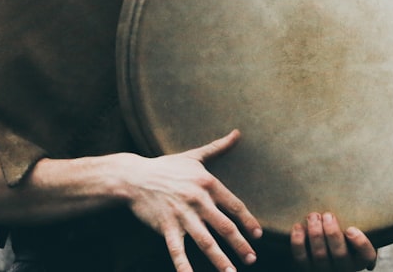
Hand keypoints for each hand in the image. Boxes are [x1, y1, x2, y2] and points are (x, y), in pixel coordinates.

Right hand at [122, 129, 262, 271]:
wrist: (134, 177)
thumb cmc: (166, 167)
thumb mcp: (193, 156)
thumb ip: (217, 147)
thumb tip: (238, 133)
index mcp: (207, 183)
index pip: (234, 205)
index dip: (248, 221)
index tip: (258, 235)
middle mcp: (197, 199)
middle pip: (224, 226)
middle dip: (240, 244)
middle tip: (252, 259)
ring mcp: (181, 214)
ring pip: (205, 241)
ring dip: (219, 259)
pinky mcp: (165, 226)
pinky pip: (177, 250)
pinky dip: (184, 266)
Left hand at [290, 212, 377, 270]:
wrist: (321, 242)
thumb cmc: (341, 231)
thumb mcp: (357, 227)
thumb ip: (361, 220)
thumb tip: (369, 202)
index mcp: (359, 258)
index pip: (366, 256)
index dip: (360, 244)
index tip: (350, 229)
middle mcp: (344, 268)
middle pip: (340, 255)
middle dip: (332, 233)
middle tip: (328, 215)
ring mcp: (324, 270)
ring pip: (320, 256)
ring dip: (315, 234)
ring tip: (313, 216)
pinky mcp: (306, 268)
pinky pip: (301, 259)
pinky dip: (298, 242)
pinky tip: (298, 227)